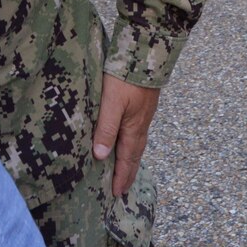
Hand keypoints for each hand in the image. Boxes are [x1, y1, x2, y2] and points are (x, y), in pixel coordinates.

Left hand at [93, 74, 160, 197]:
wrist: (145, 52)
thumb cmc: (126, 78)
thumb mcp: (112, 103)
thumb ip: (106, 128)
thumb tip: (101, 156)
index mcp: (134, 128)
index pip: (126, 159)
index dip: (121, 177)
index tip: (116, 193)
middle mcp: (141, 125)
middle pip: (134, 155)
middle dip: (128, 172)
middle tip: (122, 189)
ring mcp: (143, 114)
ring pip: (136, 143)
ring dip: (130, 159)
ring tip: (125, 169)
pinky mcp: (143, 104)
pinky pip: (137, 132)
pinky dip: (132, 143)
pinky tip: (127, 138)